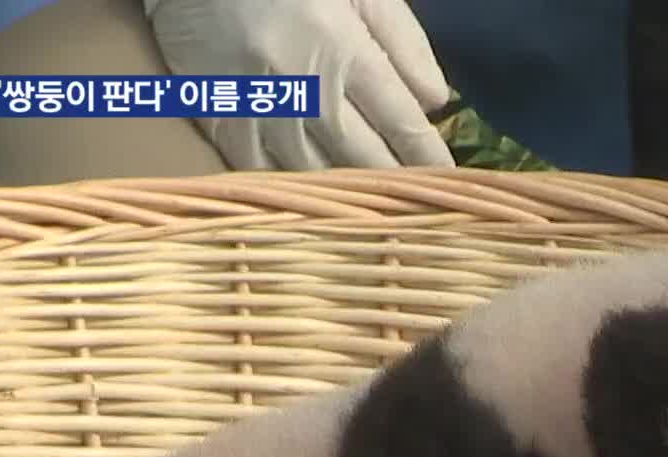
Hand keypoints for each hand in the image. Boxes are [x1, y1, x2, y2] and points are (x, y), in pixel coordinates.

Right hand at [142, 0, 455, 169]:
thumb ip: (404, 43)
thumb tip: (434, 104)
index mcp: (342, 49)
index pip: (401, 121)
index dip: (429, 157)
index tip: (450, 180)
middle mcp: (302, 87)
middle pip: (363, 157)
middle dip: (396, 181)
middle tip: (418, 199)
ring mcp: (257, 108)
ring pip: (315, 173)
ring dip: (348, 190)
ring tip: (373, 202)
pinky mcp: (218, 120)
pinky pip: (263, 172)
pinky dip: (293, 186)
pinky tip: (314, 192)